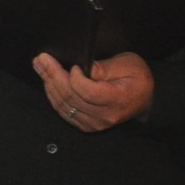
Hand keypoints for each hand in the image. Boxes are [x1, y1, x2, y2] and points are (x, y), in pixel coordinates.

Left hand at [34, 51, 153, 130]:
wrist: (144, 99)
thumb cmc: (137, 80)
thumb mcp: (128, 65)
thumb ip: (105, 67)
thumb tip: (84, 68)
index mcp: (117, 100)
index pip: (87, 91)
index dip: (75, 77)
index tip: (72, 64)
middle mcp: (104, 116)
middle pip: (71, 97)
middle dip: (53, 75)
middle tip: (41, 59)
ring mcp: (94, 123)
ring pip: (64, 105)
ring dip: (49, 84)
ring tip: (40, 66)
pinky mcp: (86, 124)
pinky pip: (64, 111)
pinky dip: (53, 95)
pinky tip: (47, 81)